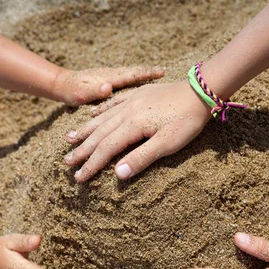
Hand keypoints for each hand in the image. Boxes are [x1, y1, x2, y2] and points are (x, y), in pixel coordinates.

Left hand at [54, 66, 163, 105]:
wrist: (61, 85)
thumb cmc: (71, 91)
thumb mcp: (80, 94)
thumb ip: (94, 91)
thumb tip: (107, 87)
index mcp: (109, 79)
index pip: (132, 75)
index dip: (146, 74)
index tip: (161, 72)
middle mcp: (112, 76)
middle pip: (134, 72)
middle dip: (149, 72)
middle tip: (165, 70)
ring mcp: (111, 77)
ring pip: (131, 76)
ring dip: (144, 75)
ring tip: (158, 75)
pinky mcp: (109, 82)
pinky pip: (126, 81)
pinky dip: (135, 80)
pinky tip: (141, 85)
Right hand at [64, 81, 211, 181]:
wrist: (201, 91)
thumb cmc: (187, 120)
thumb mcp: (168, 143)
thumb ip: (142, 158)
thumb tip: (118, 174)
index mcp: (133, 125)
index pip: (106, 148)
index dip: (92, 164)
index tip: (79, 178)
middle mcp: (127, 111)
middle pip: (99, 133)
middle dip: (83, 149)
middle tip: (67, 162)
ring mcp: (132, 100)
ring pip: (102, 118)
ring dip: (86, 130)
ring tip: (70, 140)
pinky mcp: (139, 94)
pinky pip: (113, 102)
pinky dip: (100, 111)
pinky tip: (91, 114)